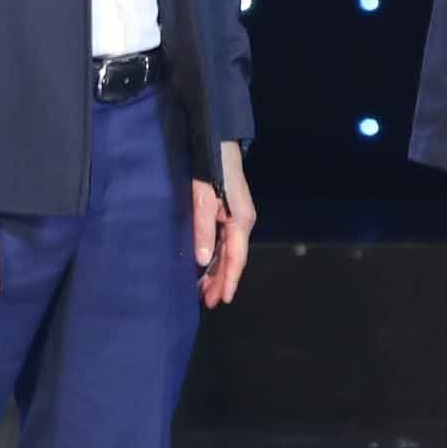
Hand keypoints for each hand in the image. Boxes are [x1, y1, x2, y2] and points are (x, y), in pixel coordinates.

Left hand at [192, 141, 255, 308]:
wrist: (218, 145)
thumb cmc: (210, 172)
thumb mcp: (202, 201)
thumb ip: (203, 231)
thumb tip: (203, 262)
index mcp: (241, 221)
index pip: (236, 258)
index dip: (229, 280)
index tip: (222, 300)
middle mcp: (244, 221)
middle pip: (234, 258)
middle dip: (222, 280)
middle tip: (208, 302)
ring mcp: (239, 216)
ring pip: (229, 250)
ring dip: (218, 270)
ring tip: (204, 290)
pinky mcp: (231, 211)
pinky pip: (226, 241)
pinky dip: (217, 256)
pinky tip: (207, 265)